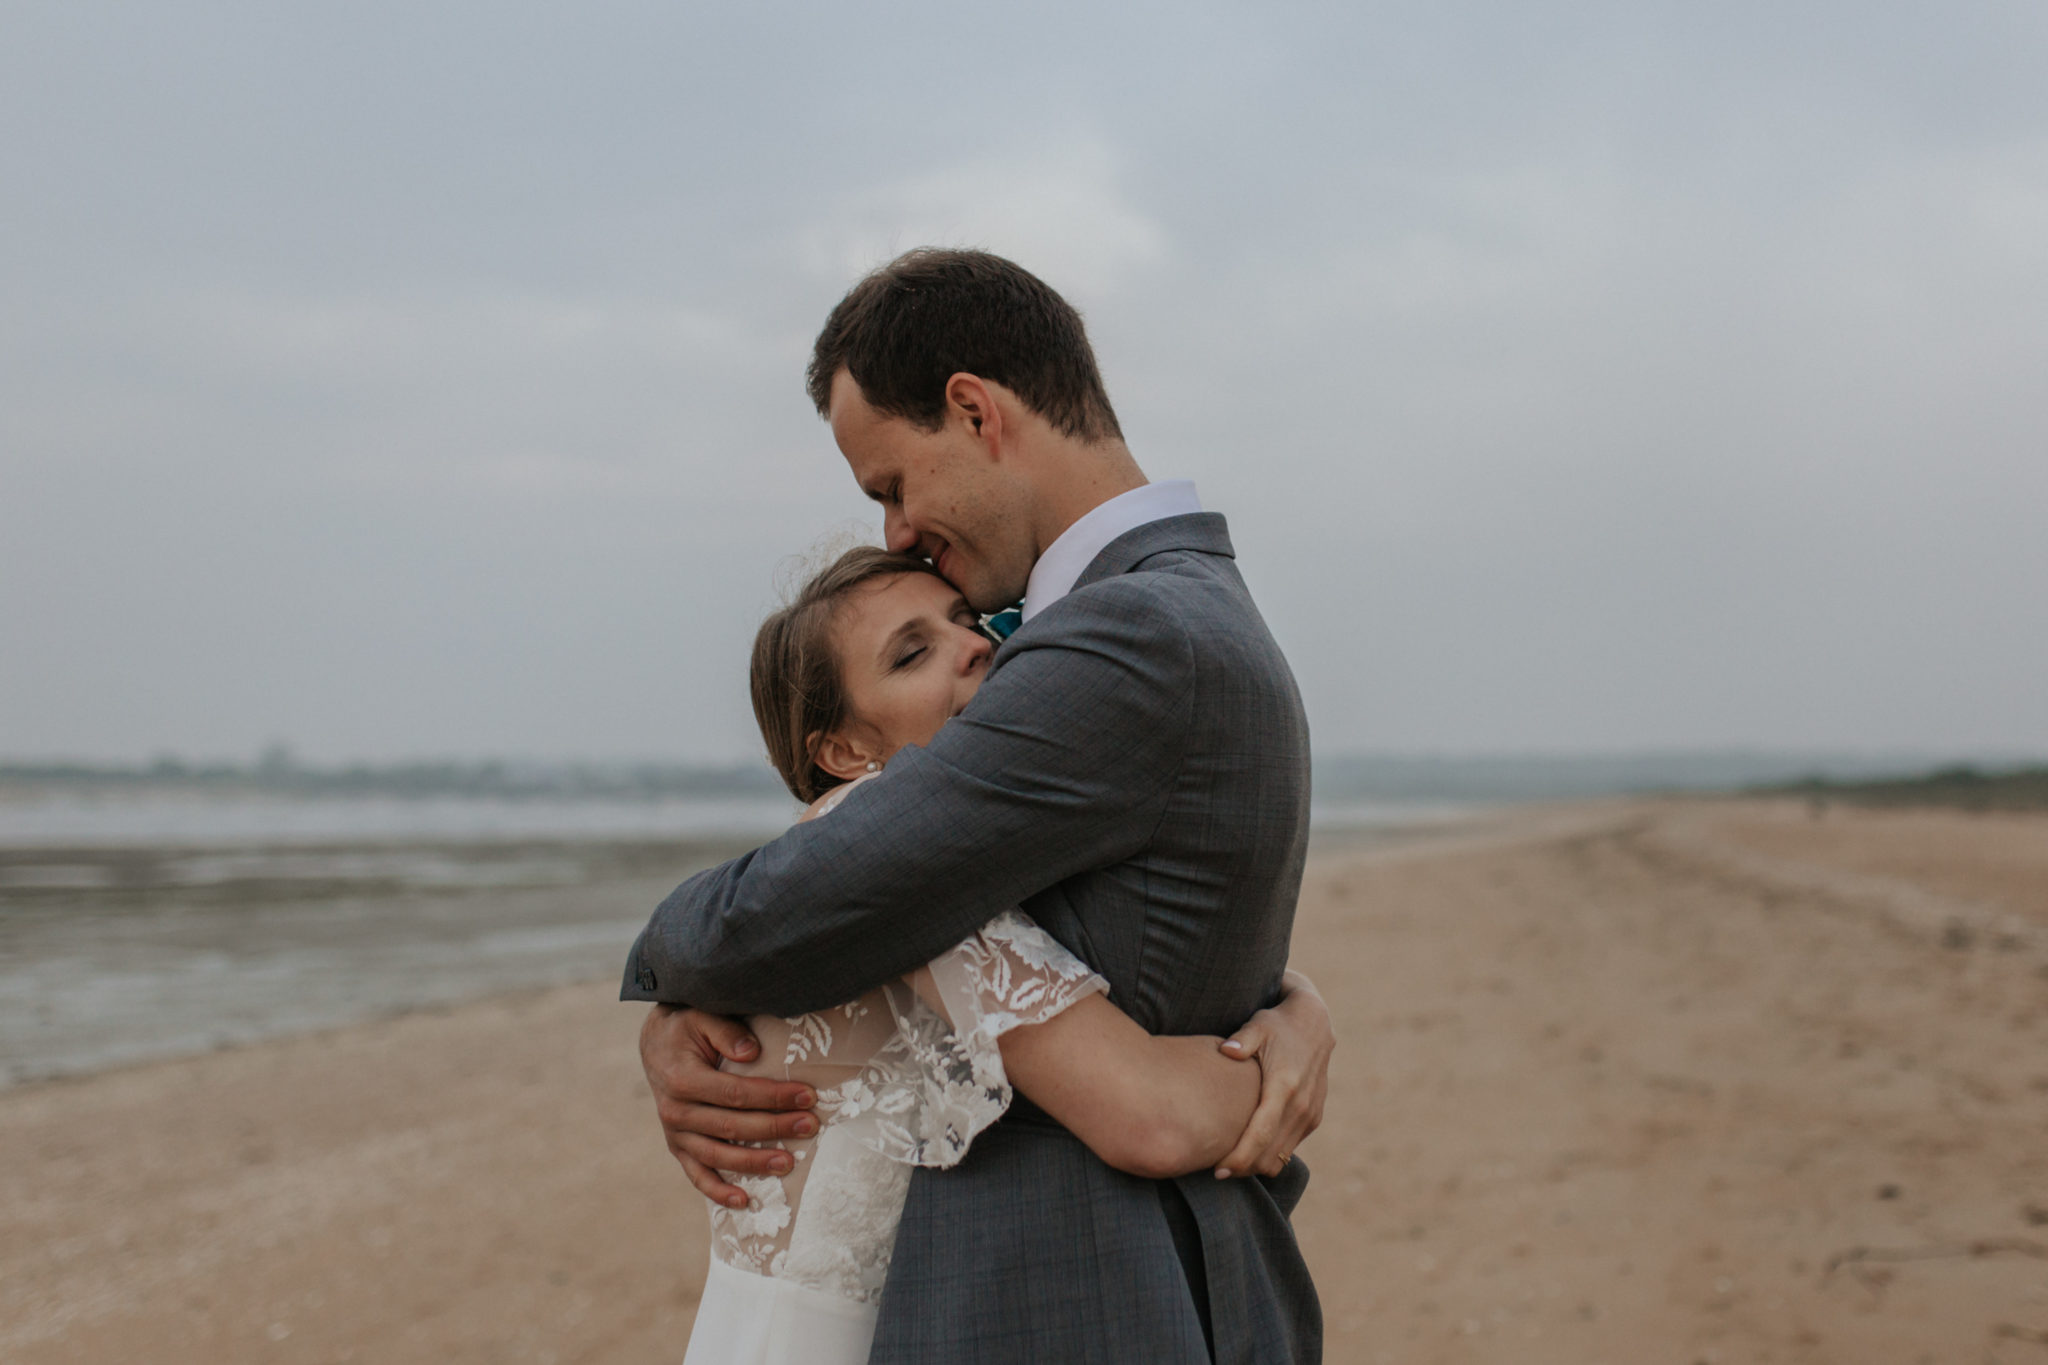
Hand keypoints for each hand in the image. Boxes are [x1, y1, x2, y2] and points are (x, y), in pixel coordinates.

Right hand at [639, 1005, 817, 1208]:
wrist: (656, 1043)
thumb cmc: (687, 1027)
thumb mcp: (703, 1016)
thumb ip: (726, 1031)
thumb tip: (752, 1053)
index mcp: (683, 1079)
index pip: (736, 1094)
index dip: (773, 1097)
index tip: (807, 1096)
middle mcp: (676, 1111)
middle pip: (733, 1126)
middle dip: (775, 1127)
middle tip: (810, 1126)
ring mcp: (675, 1134)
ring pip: (718, 1156)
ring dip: (755, 1163)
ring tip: (789, 1163)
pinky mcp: (678, 1147)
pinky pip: (697, 1174)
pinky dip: (719, 1191)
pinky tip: (745, 1201)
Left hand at [1212, 969, 1333, 1178]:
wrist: (1314, 1023)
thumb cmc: (1277, 1024)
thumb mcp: (1258, 1025)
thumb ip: (1242, 1040)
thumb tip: (1226, 1050)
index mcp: (1284, 1087)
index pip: (1260, 1135)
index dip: (1239, 1158)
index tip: (1218, 1170)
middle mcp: (1301, 1106)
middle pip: (1269, 1155)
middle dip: (1243, 1168)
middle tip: (1216, 1170)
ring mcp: (1310, 1114)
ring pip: (1281, 1157)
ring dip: (1257, 1165)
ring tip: (1230, 1161)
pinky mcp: (1314, 1118)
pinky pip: (1289, 1148)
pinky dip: (1270, 1155)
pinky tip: (1249, 1148)